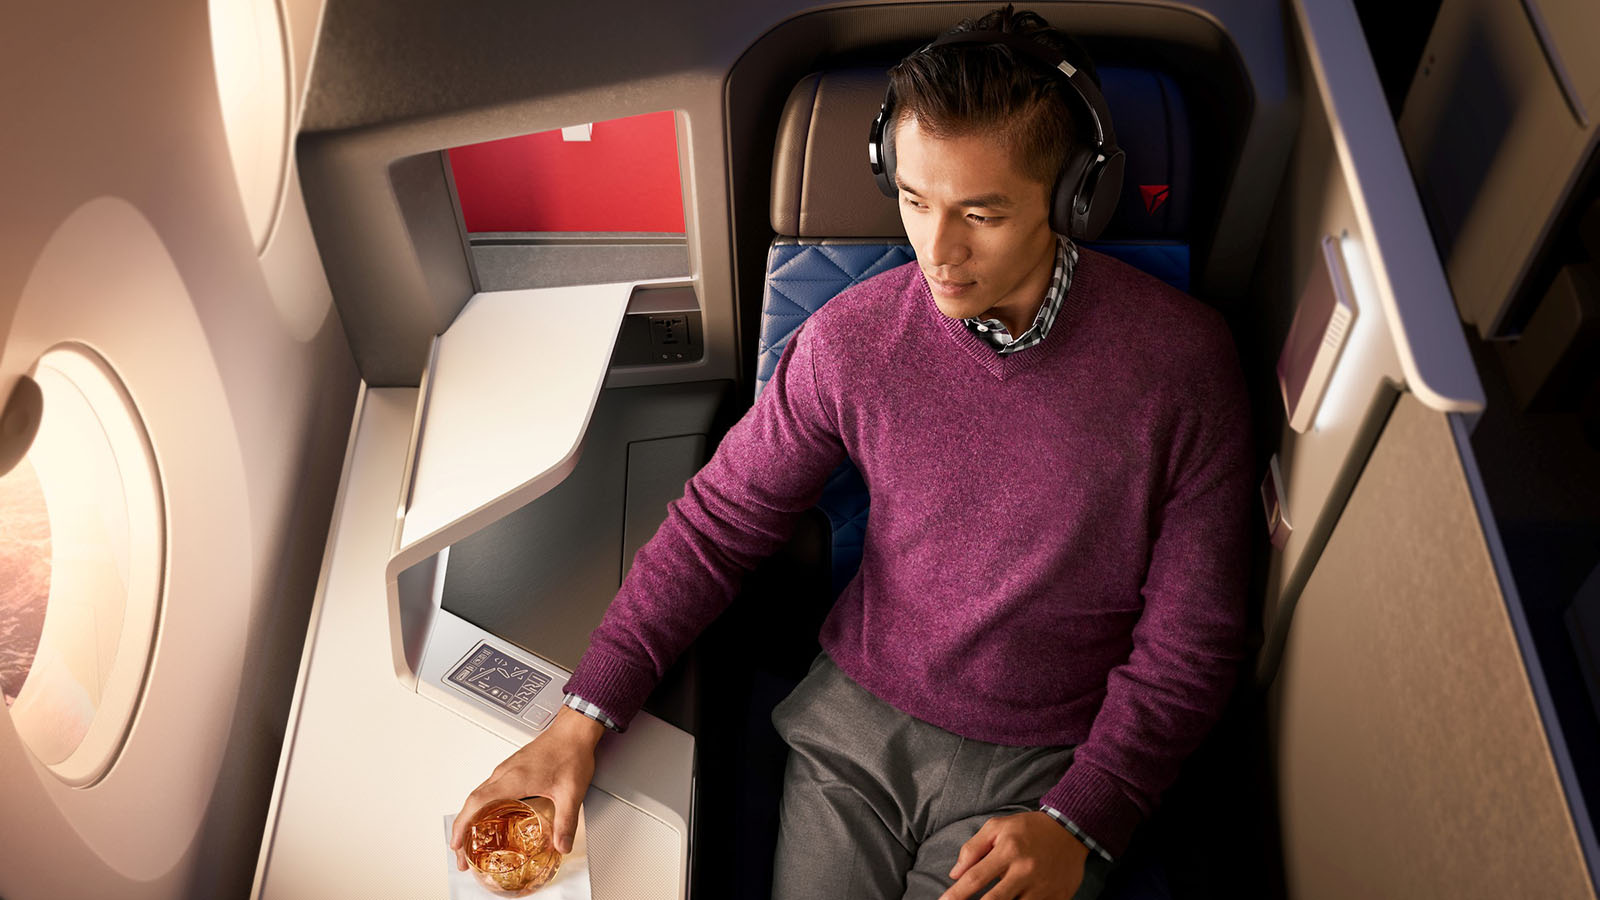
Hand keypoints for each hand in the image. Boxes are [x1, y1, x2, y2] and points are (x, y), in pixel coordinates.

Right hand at [448, 706, 605, 869]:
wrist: (574, 730)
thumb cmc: (570, 753)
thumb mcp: (571, 793)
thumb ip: (566, 822)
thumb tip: (562, 846)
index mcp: (513, 779)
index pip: (477, 802)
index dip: (462, 824)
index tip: (456, 844)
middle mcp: (505, 773)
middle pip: (472, 802)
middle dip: (461, 829)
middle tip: (462, 854)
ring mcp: (507, 770)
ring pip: (478, 795)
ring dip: (469, 818)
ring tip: (470, 841)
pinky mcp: (512, 768)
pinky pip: (488, 790)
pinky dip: (480, 808)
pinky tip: (488, 819)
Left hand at [938, 811, 1089, 899]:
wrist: (1070, 829)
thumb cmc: (1028, 829)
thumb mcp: (997, 827)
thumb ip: (973, 848)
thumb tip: (954, 874)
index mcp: (1008, 851)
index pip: (975, 878)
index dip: (957, 894)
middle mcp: (1025, 870)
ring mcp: (1042, 886)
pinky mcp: (1057, 897)